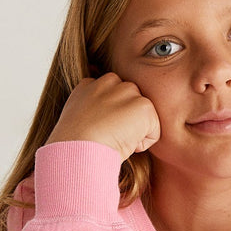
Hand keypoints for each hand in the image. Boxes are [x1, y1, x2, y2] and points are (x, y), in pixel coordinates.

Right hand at [45, 72, 160, 160]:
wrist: (78, 148)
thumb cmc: (75, 145)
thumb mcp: (77, 120)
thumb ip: (91, 110)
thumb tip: (105, 120)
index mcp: (89, 85)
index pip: (110, 94)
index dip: (111, 117)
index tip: (99, 131)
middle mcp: (108, 82)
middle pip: (131, 100)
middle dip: (127, 119)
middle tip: (108, 136)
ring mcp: (126, 91)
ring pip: (143, 113)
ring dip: (136, 130)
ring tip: (115, 139)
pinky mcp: (143, 106)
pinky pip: (154, 128)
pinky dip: (144, 143)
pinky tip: (125, 144)